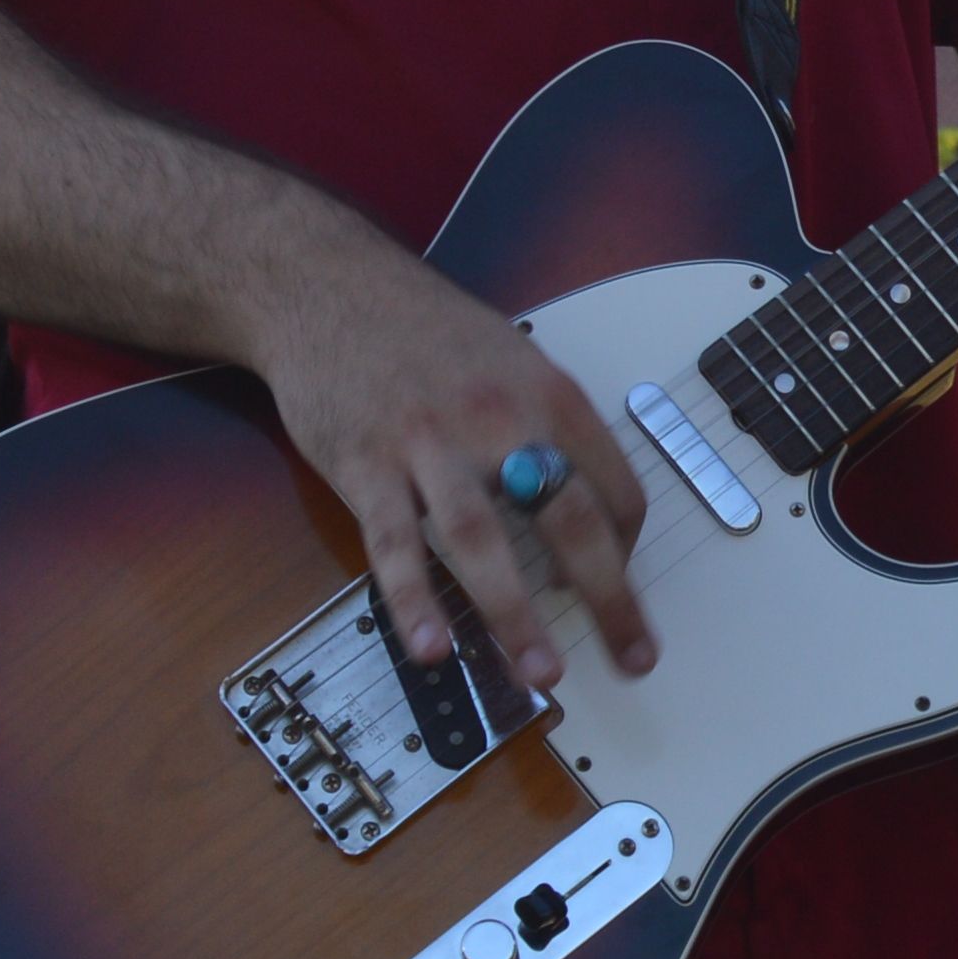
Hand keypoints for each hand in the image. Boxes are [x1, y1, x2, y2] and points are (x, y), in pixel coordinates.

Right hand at [236, 251, 654, 693]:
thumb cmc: (425, 329)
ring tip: (541, 672)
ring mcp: (428, 444)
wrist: (326, 285)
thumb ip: (547, 427)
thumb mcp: (511, 356)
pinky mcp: (364, 465)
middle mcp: (498, 418)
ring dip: (514, 613)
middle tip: (631, 655)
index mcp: (548, 393)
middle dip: (607, 595)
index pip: (615, 486)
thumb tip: (583, 507)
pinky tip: (431, 647)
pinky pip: (393, 544)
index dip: (628, 548)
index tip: (625, 590)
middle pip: (566, 517)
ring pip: (480, 539)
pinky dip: (413, 600)